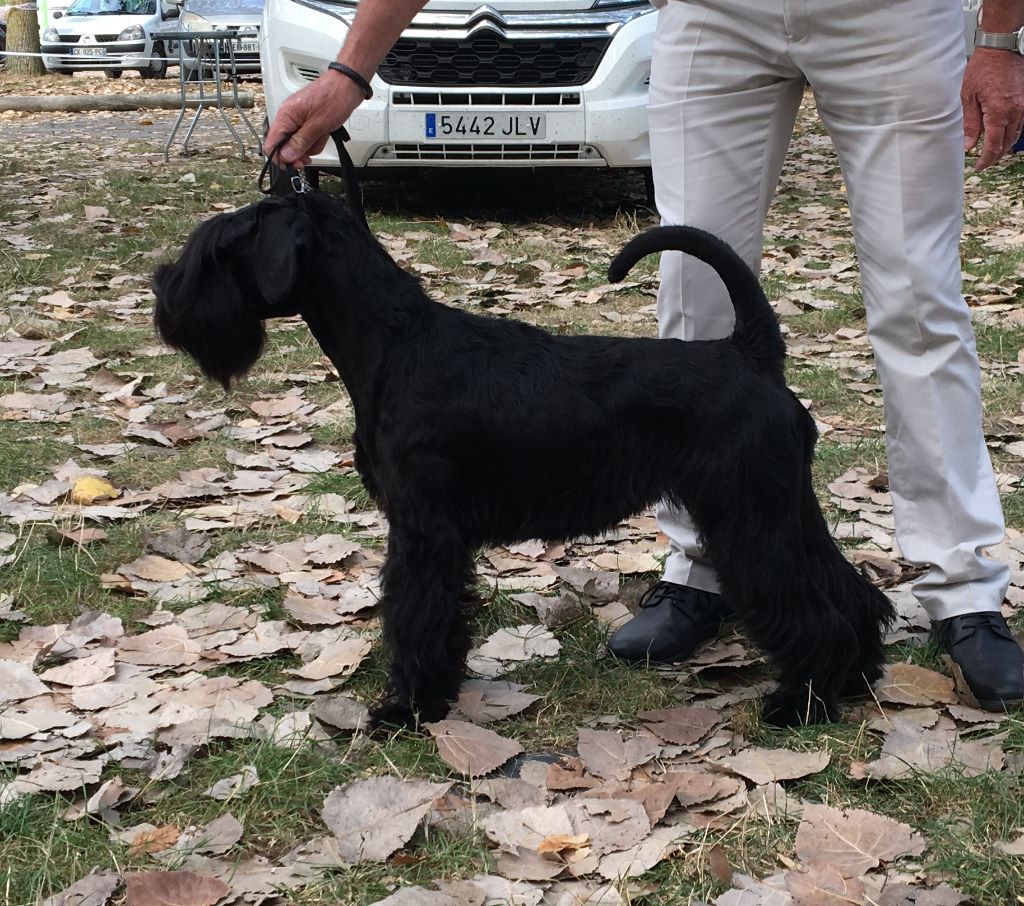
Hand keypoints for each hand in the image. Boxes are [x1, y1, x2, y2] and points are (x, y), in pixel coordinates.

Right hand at [263, 71, 366, 167]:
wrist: (348, 85)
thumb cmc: (334, 98)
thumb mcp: (318, 125)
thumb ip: (300, 142)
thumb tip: (286, 156)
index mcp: (286, 115)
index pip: (271, 142)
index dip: (279, 157)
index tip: (291, 166)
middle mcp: (289, 116)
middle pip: (284, 144)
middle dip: (297, 153)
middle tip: (307, 159)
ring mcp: (298, 118)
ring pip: (298, 143)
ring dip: (310, 146)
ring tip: (321, 137)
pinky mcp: (308, 120)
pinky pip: (307, 137)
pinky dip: (316, 139)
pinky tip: (324, 134)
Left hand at [962, 48, 1023, 170]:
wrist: (1002, 48)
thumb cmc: (983, 69)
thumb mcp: (968, 97)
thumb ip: (970, 123)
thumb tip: (969, 144)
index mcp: (998, 113)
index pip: (994, 146)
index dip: (986, 160)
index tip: (979, 166)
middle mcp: (1015, 111)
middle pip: (1007, 144)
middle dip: (995, 156)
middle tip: (984, 162)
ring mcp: (1023, 106)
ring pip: (1016, 135)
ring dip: (1004, 146)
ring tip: (991, 151)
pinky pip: (1021, 123)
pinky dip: (1011, 133)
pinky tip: (1002, 135)